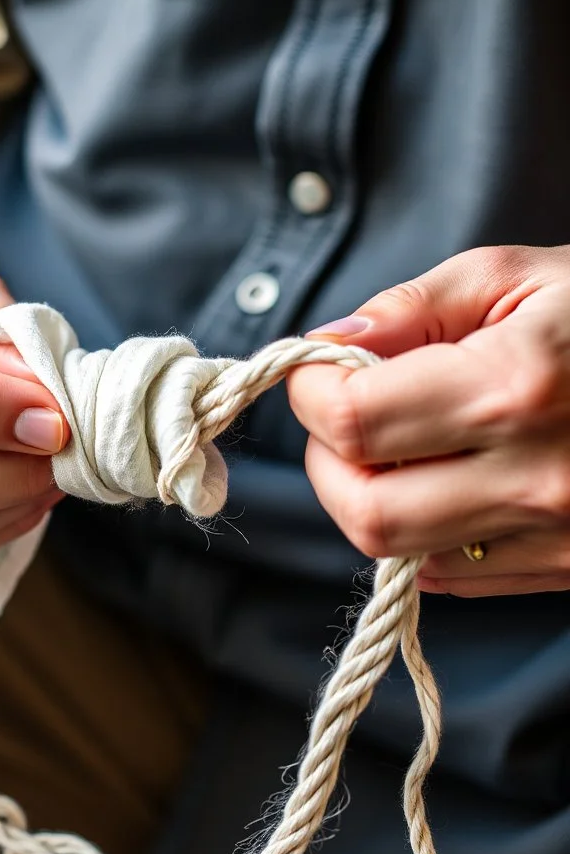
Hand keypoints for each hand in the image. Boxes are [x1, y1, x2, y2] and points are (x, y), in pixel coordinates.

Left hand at [286, 245, 569, 596]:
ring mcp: (557, 536)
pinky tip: (446, 483)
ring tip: (396, 447)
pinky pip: (452, 577)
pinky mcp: (566, 569)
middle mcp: (535, 477)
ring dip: (370, 500)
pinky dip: (421, 535)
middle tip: (344, 417)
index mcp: (515, 386)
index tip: (318, 369)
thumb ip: (411, 310)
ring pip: (400, 555)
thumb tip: (328, 347)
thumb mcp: (519, 277)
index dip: (310, 390)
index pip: (350, 420)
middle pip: (364, 510)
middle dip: (326, 462)